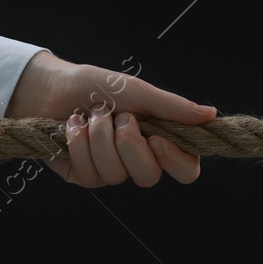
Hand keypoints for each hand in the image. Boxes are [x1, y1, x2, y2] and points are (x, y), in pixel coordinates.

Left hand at [4, 51, 216, 187]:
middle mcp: (138, 160)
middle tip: (119, 117)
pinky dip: (79, 144)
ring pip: (116, 175)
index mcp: (160, 140)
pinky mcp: (84, 175)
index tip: (157, 137)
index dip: (175, 161)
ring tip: (92, 116)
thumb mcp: (138, 91)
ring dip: (100, 137)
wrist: (51, 87)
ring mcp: (111, 171)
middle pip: (149, 177)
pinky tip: (73, 126)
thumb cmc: (98, 86)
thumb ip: (173, 107)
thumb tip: (211, 114)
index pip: (185, 170)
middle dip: (128, 144)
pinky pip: (89, 174)